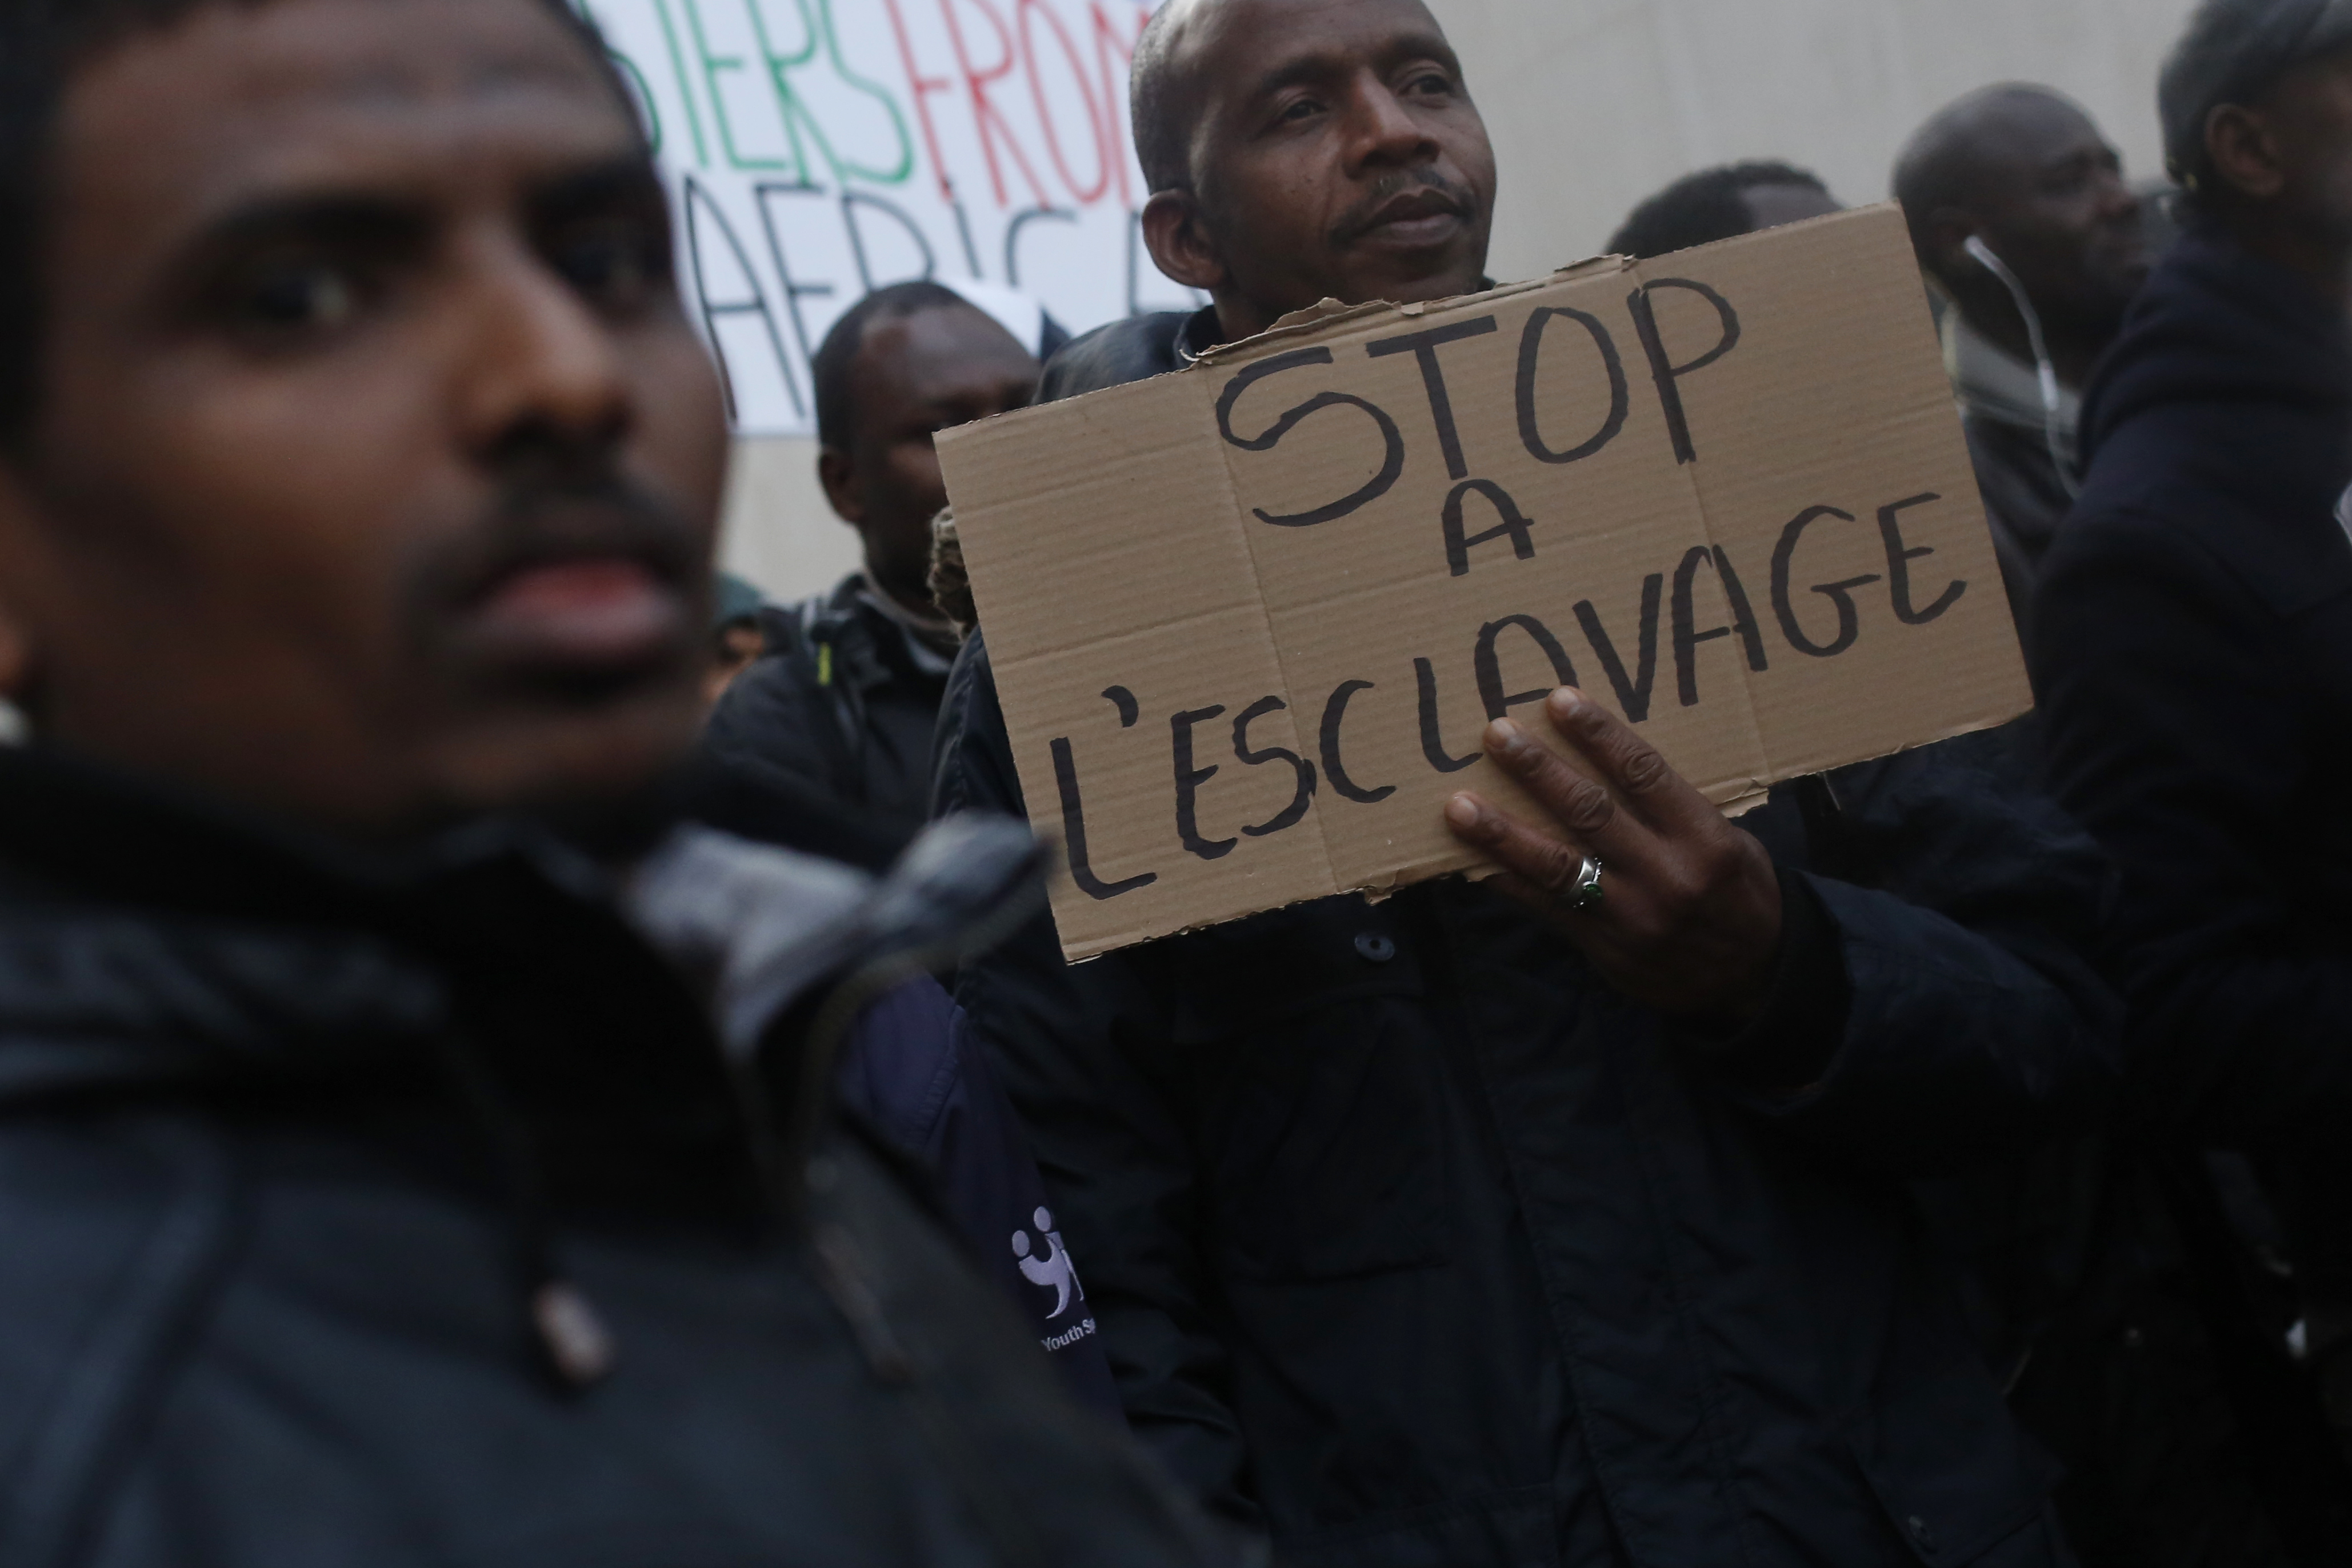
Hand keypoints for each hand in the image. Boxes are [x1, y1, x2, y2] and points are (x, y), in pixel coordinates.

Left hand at [1442, 687, 1782, 1027]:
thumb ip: (1675, 810)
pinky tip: (1472, 861)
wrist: (1753, 980)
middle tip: (1496, 734)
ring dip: (1502, 832)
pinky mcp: (1604, 948)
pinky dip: (1508, 882)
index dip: (1599, 734)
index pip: (1643, 773)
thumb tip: (1605, 762)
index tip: (1559, 700)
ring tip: (1458, 805)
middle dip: (1538, 771)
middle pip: (1590, 812)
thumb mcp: (1730, 843)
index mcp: (1704, 839)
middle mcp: (1666, 875)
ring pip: (1557, 865)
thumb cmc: (1738, 895)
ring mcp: (1631, 916)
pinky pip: (1547, 908)